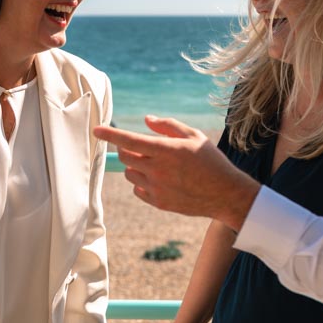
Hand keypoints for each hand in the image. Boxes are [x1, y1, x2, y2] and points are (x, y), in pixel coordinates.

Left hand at [93, 116, 258, 231]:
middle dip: (126, 149)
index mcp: (165, 150)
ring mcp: (157, 188)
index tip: (96, 130)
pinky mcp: (159, 202)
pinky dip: (143, 182)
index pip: (129, 140)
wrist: (225, 194)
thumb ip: (167, 126)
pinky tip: (160, 179)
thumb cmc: (211, 160)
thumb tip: (146, 120)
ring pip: (130, 174)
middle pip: (125, 157)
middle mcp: (157, 169)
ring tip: (155, 164)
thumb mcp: (194, 135)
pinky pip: (139, 189)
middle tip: (140, 147)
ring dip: (135, 166)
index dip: (110, 134)